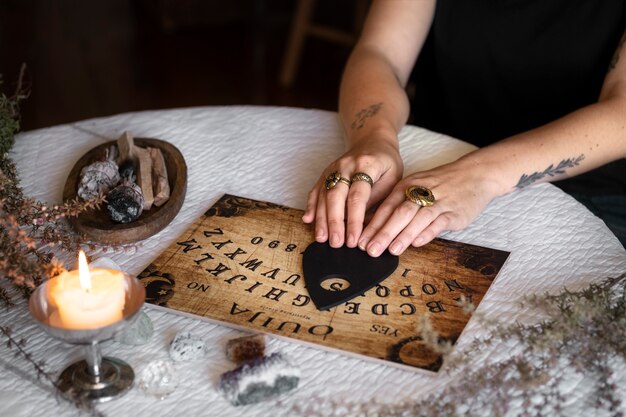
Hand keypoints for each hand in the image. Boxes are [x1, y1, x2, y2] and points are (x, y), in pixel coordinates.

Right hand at [302, 136, 403, 247]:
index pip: (358, 196)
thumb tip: (366, 228)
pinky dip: (311, 206)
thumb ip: (378, 200)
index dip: (354, 220)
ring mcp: (333, 168)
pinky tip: (308, 220)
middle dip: (335, 222)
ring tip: (321, 238)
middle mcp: (346, 165)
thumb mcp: (393, 179)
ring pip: (324, 194)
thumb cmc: (387, 163)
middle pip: (336, 196)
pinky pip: (316, 190)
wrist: (373, 140)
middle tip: (336, 243)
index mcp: (367, 165)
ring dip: (321, 218)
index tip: (353, 239)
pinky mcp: (326, 173)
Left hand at [358, 154, 502, 256]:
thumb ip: (397, 205)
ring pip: (418, 218)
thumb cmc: (440, 185)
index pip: (386, 207)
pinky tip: (417, 244)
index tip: (360, 241)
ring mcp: (439, 201)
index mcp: (407, 186)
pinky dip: (427, 232)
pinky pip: (439, 222)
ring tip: (390, 250)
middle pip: (399, 213)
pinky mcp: (455, 211)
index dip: (372, 225)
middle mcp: (421, 192)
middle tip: (370, 250)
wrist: (475, 174)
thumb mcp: (416, 188)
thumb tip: (372, 226)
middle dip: (383, 232)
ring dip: (403, 235)